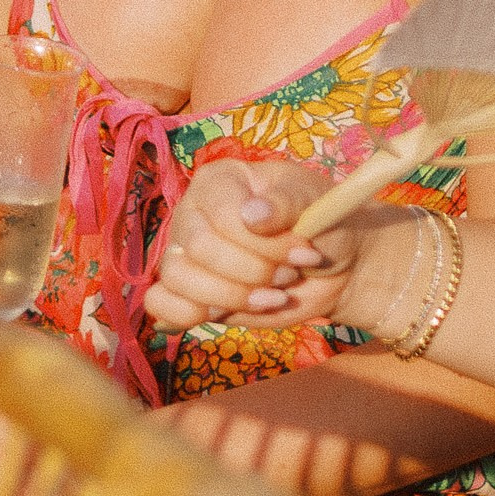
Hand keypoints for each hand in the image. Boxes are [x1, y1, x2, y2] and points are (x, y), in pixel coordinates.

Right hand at [143, 158, 368, 333]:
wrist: (334, 266)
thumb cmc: (324, 224)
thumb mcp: (316, 205)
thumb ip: (286, 204)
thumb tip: (251, 215)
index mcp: (220, 180)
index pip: (222, 214)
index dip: (262, 243)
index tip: (305, 252)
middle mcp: (194, 212)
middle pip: (198, 248)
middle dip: (251, 271)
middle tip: (288, 275)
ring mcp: (187, 253)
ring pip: (177, 276)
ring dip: (230, 296)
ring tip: (270, 297)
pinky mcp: (190, 292)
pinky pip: (159, 303)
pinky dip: (185, 314)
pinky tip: (222, 315)